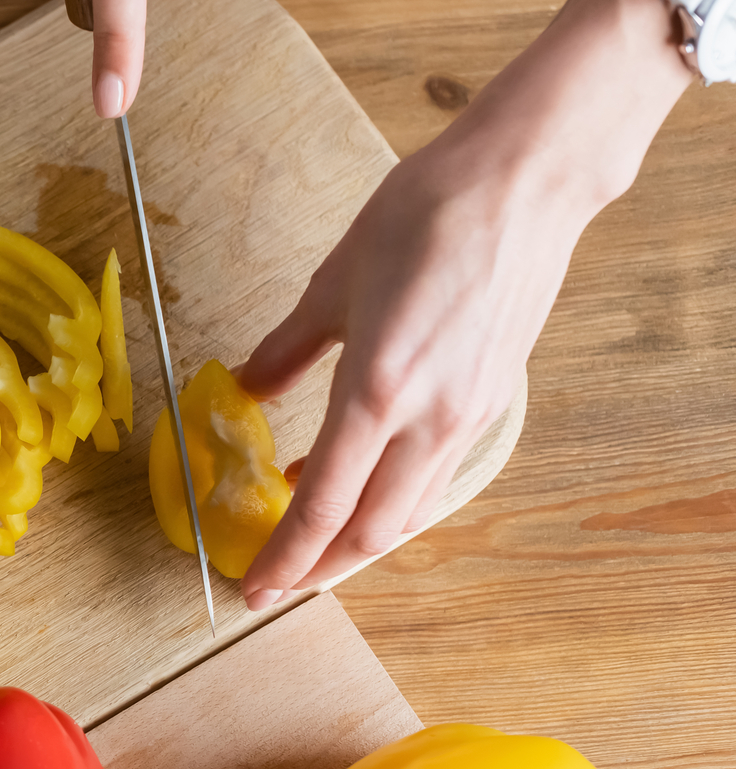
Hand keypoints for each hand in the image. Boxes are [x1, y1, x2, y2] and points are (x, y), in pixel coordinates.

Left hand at [237, 0, 700, 609]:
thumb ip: (287, 349)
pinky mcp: (489, 399)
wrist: (523, 182)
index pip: (322, 502)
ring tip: (309, 547)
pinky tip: (358, 488)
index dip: (285, 555)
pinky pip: (434, 476)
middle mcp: (430, 416)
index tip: (251, 587)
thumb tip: (244, 388)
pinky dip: (391, 501)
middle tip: (273, 583)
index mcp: (379, 389)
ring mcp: (467, 412)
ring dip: (357, 542)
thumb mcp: (334, 283)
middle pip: (371, 527)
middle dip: (319, 567)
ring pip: (408, 510)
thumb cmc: (426, 215)